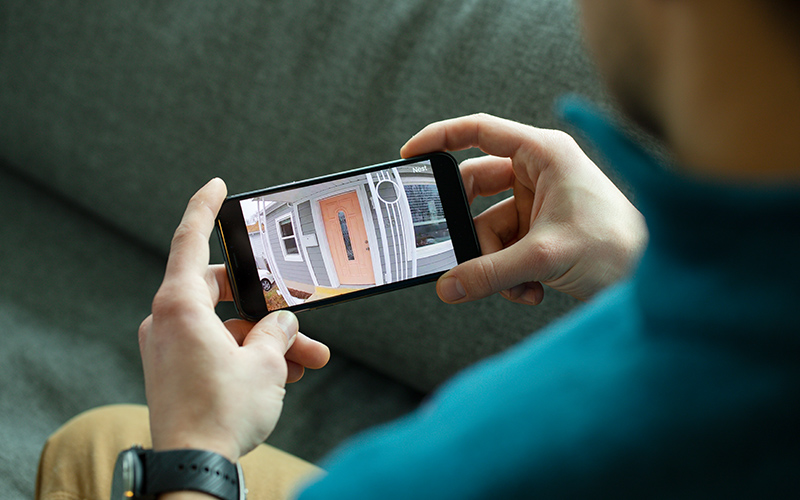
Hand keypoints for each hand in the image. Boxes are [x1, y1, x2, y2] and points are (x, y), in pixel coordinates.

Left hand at [138, 178, 329, 462]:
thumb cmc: (221, 412)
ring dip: (268, 341)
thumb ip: (278, 331)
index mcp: (180, 306)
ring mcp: (170, 348)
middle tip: (300, 316)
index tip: (216, 186)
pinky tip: (286, 376)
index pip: (190, 240)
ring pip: (229, 328)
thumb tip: (283, 323)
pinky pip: (218, 350)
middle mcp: (169, 322)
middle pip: (225, 293)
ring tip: (308, 360)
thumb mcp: (266, 363)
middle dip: (270, 308)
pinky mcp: (177, 370)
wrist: (193, 468)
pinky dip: (249, 357)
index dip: (204, 208)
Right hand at [401, 113, 647, 304]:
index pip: (478, 131)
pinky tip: (530, 290)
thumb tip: (448, 286)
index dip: (439, 139)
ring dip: (494, 263)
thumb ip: (490, 272)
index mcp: (542, 154)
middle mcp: (537, 173)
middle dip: (469, 230)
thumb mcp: (546, 256)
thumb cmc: (621, 246)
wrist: (656, 277)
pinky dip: (509, 273)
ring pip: (487, 229)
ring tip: (515, 285)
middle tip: (453, 251)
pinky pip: (503, 249)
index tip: (408, 157)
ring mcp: (537, 203)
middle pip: (475, 191)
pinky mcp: (539, 231)